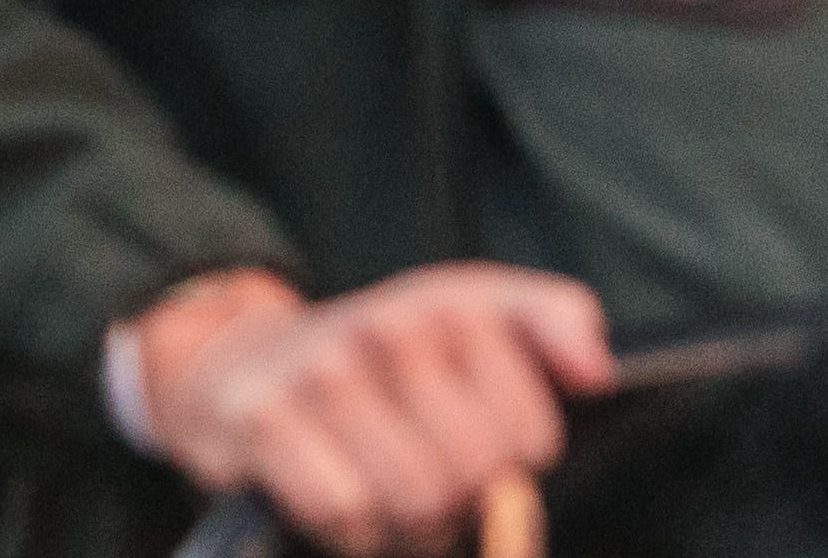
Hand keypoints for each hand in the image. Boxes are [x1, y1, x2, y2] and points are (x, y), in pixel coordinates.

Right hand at [128, 263, 607, 553]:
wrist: (233, 363)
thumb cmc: (379, 363)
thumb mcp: (467, 317)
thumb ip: (551, 324)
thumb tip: (594, 371)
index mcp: (445, 302)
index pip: (530, 437)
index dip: (510, 463)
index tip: (482, 435)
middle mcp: (381, 322)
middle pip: (469, 476)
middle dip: (453, 498)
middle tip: (422, 471)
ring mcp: (317, 369)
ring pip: (410, 500)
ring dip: (399, 519)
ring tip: (376, 483)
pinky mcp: (260, 417)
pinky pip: (343, 511)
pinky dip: (343, 524)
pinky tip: (328, 488)